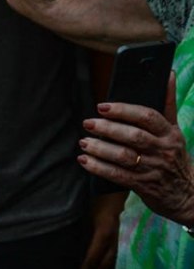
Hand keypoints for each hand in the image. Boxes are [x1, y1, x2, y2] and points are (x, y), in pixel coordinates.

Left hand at [75, 192, 123, 268]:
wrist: (119, 190)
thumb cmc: (99, 199)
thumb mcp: (87, 213)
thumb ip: (82, 229)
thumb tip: (68, 245)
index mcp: (105, 232)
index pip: (93, 257)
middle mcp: (115, 239)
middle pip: (104, 264)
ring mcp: (122, 239)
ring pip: (111, 262)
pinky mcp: (123, 239)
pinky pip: (115, 255)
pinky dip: (106, 266)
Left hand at [78, 73, 193, 225]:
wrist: (187, 194)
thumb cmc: (174, 157)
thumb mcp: (176, 131)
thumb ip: (168, 104)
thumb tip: (168, 74)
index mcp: (170, 134)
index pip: (148, 117)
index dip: (124, 111)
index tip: (103, 107)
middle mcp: (163, 150)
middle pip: (133, 136)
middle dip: (108, 129)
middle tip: (88, 123)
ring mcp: (153, 169)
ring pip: (124, 156)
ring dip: (100, 149)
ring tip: (84, 142)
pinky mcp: (143, 186)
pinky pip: (118, 175)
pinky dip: (99, 168)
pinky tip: (85, 161)